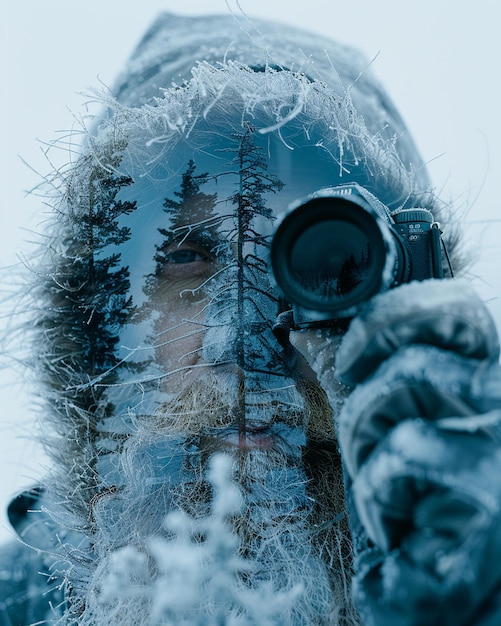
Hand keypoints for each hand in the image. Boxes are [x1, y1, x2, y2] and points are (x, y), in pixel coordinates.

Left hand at [290, 279, 500, 624]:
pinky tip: (400, 528)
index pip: (454, 311)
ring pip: (400, 420)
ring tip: (389, 496)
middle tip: (363, 444)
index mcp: (494, 382)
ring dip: (369, 461)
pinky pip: (400, 469)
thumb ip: (367, 378)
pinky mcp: (493, 506)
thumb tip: (304, 331)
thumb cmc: (434, 510)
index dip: (391, 317)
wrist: (466, 599)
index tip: (351, 356)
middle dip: (365, 407)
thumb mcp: (405, 431)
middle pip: (413, 367)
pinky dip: (379, 498)